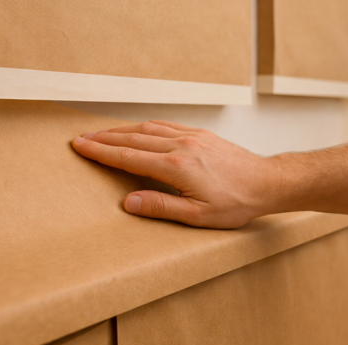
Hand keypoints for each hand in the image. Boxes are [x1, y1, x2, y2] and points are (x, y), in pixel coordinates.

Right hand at [71, 121, 280, 228]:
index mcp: (176, 167)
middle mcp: (181, 146)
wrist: (267, 182)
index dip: (101, 151)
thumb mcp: (198, 216)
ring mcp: (191, 136)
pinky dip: (144, 127)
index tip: (81, 145)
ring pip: (147, 128)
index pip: (129, 157)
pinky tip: (137, 129)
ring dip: (121, 130)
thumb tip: (127, 202)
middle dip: (104, 138)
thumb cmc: (236, 203)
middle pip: (133, 139)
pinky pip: (165, 125)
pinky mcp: (200, 134)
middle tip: (81, 138)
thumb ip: (161, 207)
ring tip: (101, 133)